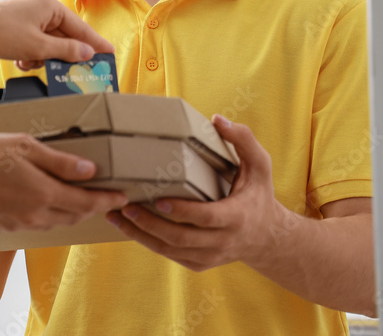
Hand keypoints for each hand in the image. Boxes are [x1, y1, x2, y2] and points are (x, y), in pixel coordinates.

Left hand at [0, 0, 113, 69]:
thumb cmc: (0, 32)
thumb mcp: (37, 46)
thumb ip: (65, 51)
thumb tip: (87, 53)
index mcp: (49, 5)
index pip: (79, 27)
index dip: (95, 43)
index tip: (109, 53)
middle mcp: (40, 9)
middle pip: (64, 36)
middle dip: (62, 55)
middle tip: (73, 72)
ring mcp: (28, 19)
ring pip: (48, 44)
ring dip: (42, 58)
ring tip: (30, 62)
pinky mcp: (17, 29)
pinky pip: (34, 46)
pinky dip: (30, 56)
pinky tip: (19, 60)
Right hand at [0, 132, 129, 231]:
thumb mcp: (24, 146)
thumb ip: (59, 161)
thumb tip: (90, 170)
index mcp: (44, 194)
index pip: (87, 202)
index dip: (107, 199)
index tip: (122, 196)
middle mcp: (35, 215)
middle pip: (75, 215)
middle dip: (93, 207)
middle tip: (105, 197)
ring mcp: (20, 223)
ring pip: (56, 221)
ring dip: (72, 211)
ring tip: (79, 198)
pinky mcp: (5, 226)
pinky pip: (36, 223)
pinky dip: (50, 214)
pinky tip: (45, 203)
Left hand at [106, 114, 282, 271]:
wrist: (267, 238)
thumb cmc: (258, 195)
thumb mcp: (260, 166)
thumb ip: (243, 140)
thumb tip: (217, 119)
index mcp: (237, 217)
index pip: (207, 217)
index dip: (183, 211)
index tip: (160, 200)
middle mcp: (222, 241)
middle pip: (181, 237)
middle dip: (150, 224)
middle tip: (125, 206)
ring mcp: (209, 256)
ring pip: (170, 250)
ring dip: (140, 235)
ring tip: (115, 216)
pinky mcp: (198, 263)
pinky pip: (169, 255)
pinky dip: (147, 242)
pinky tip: (127, 227)